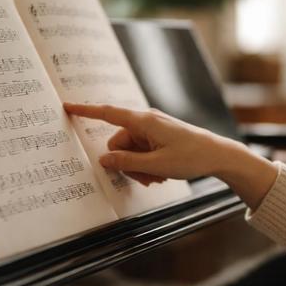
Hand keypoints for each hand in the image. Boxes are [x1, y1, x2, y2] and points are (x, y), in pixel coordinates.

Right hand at [64, 103, 277, 209]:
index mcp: (144, 121)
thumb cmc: (191, 157)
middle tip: (145, 178)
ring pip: (130, 151)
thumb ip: (127, 163)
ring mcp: (154, 130)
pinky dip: (147, 165)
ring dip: (138, 167)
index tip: (67, 107)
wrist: (219, 155)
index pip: (108, 113)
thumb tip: (104, 160)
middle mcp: (146, 122)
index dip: (85, 111)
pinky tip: (161, 174)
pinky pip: (142, 152)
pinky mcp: (159, 137)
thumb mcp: (156, 166)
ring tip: (157, 178)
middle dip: (126, 163)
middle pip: (119, 142)